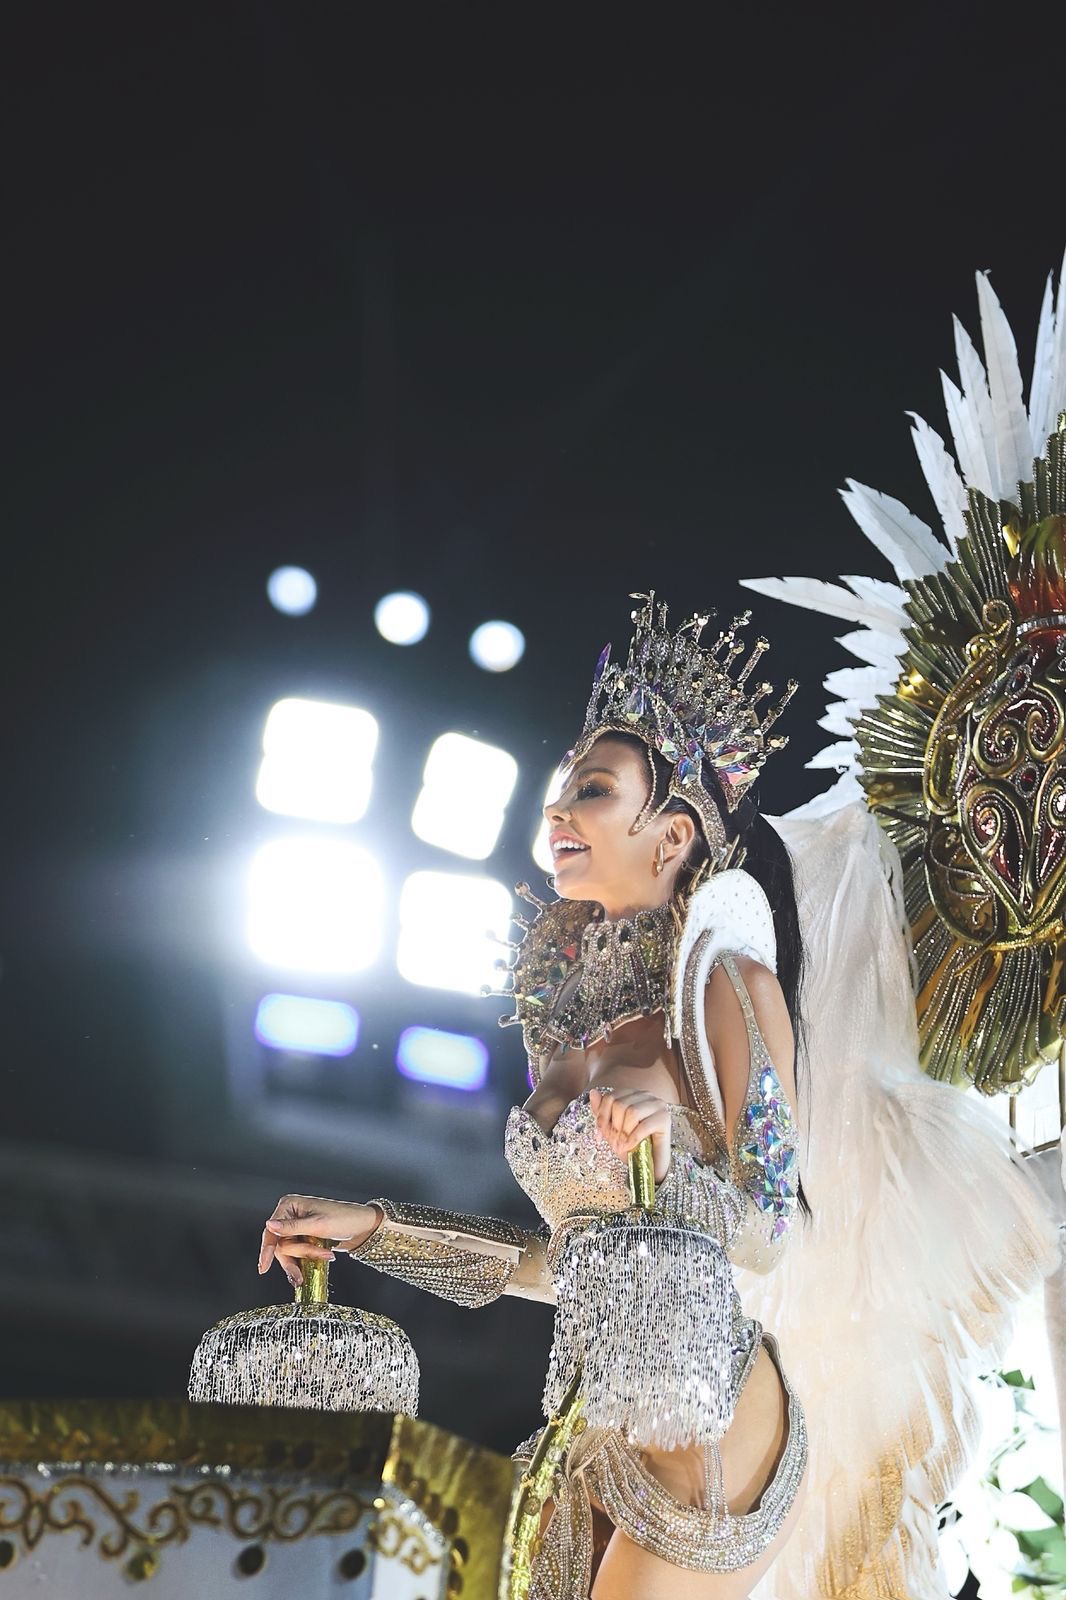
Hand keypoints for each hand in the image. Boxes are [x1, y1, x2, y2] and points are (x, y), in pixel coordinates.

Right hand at [258, 1194, 380, 1287]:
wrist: (362, 1227)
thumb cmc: (344, 1219)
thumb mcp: (317, 1225)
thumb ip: (292, 1227)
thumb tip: (270, 1225)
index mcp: (290, 1205)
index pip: (271, 1230)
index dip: (267, 1250)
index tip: (263, 1267)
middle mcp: (290, 1215)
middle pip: (280, 1244)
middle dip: (296, 1256)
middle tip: (302, 1272)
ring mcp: (297, 1227)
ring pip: (289, 1251)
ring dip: (305, 1257)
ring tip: (325, 1256)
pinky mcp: (304, 1237)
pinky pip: (297, 1254)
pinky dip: (306, 1259)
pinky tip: (320, 1259)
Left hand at [589, 1087, 672, 1182]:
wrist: (649, 1165)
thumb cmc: (631, 1146)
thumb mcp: (611, 1129)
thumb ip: (602, 1112)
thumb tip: (593, 1092)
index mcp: (633, 1094)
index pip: (611, 1096)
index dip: (602, 1116)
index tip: (598, 1135)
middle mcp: (646, 1095)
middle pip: (620, 1103)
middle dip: (613, 1127)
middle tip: (613, 1143)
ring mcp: (658, 1105)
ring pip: (632, 1112)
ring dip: (623, 1133)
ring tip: (621, 1146)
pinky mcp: (665, 1119)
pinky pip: (644, 1125)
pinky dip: (633, 1138)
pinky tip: (629, 1147)